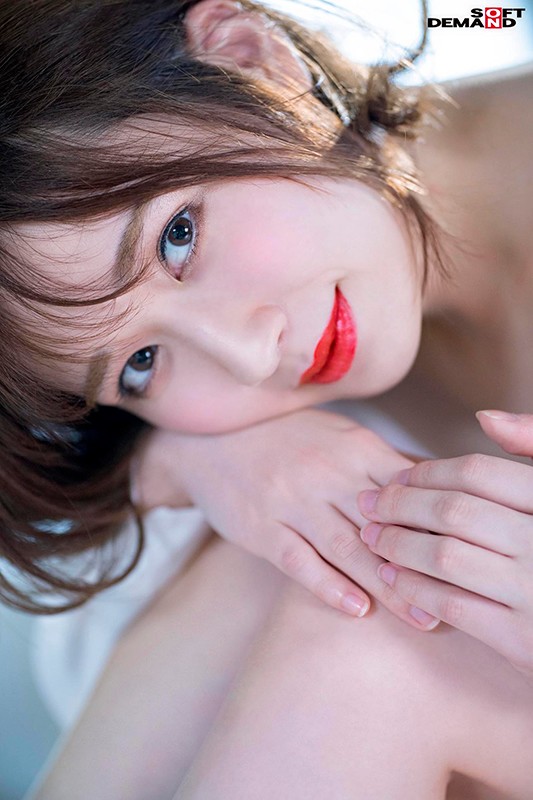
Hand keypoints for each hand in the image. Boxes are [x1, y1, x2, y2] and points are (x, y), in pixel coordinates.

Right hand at [133, 409, 439, 628]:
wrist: (210, 440)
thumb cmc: (284, 438)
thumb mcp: (336, 435)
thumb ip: (381, 460)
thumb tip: (435, 482)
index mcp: (353, 448)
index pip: (406, 490)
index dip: (436, 523)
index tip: (465, 553)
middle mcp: (326, 474)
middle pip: (383, 525)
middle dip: (421, 563)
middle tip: (453, 599)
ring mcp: (291, 501)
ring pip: (346, 547)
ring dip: (385, 584)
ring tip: (418, 616)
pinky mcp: (262, 527)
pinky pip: (299, 560)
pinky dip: (328, 585)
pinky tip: (355, 608)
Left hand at [358, 410, 532, 678]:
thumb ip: (532, 447)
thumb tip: (484, 417)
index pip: (477, 473)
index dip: (429, 472)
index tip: (398, 477)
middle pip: (453, 511)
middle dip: (400, 505)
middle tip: (367, 503)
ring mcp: (532, 591)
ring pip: (444, 556)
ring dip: (397, 544)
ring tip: (371, 536)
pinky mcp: (520, 638)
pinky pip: (451, 604)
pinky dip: (413, 586)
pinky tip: (390, 576)